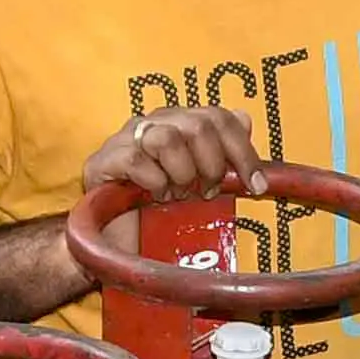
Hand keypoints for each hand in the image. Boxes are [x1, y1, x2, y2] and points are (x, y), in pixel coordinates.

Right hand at [79, 105, 266, 210]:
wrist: (115, 241)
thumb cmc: (158, 210)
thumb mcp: (200, 184)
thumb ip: (222, 154)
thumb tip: (245, 118)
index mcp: (178, 123)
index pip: (218, 118)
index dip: (243, 151)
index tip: (257, 185)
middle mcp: (152, 123)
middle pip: (198, 124)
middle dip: (212, 165)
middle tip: (208, 192)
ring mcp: (124, 139)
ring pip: (168, 138)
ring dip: (182, 174)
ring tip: (178, 194)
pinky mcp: (102, 160)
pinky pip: (136, 160)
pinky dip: (154, 182)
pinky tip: (155, 197)